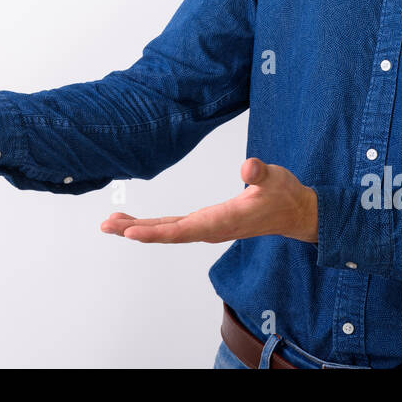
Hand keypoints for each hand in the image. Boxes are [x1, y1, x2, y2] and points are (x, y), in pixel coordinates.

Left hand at [100, 158, 318, 243]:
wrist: (295, 213)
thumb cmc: (285, 195)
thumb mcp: (276, 179)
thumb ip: (260, 174)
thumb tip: (248, 168)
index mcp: (222, 220)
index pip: (183, 230)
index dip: (155, 232)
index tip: (130, 232)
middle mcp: (210, 229)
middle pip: (167, 233)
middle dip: (135, 230)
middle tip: (106, 225)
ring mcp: (207, 227)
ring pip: (167, 231)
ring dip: (139, 228)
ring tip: (110, 224)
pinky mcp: (206, 223)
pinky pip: (174, 227)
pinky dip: (152, 226)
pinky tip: (136, 223)